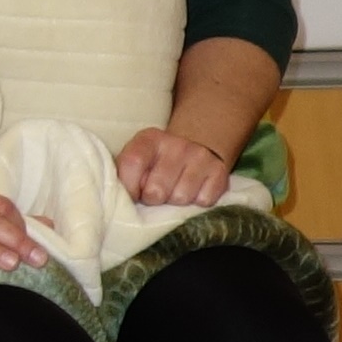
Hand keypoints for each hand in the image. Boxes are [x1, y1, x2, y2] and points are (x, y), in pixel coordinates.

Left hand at [116, 125, 234, 208]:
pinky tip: (194, 191)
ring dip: (176, 201)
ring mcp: (200, 157)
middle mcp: (177, 144)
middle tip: (157, 193)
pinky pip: (204, 201)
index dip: (130, 188)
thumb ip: (125, 175)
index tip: (134, 194)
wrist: (196, 147)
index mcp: (149, 139)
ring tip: (175, 190)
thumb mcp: (137, 159)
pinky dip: (197, 202)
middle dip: (154, 199)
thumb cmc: (157, 163)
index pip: (131, 164)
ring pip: (181, 199)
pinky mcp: (219, 171)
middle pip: (156, 191)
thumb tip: (121, 200)